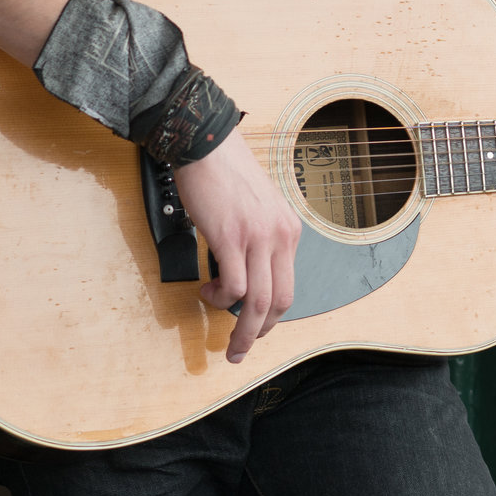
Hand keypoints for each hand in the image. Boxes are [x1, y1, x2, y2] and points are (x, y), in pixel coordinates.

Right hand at [171, 130, 300, 361]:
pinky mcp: (231, 237)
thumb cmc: (226, 174)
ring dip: (243, 330)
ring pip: (258, 301)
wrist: (207, 145)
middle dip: (261, 334)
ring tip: (226, 340)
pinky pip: (233, 285)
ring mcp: (257, 237)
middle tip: (240, 350)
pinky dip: (220, 299)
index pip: (288, 286)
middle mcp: (280, 235)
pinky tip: (208, 292)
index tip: (256, 328)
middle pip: (279, 301)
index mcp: (288, 231)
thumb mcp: (258, 210)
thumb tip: (245, 274)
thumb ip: (259, 240)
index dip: (272, 316)